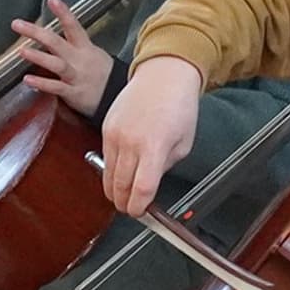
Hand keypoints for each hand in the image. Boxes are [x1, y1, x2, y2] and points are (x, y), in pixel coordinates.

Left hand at [12, 0, 114, 116]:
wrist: (121, 97)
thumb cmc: (105, 76)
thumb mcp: (96, 55)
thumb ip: (76, 46)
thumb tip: (55, 36)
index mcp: (85, 48)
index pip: (74, 27)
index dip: (64, 13)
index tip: (53, 0)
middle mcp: (80, 60)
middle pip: (57, 43)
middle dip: (37, 32)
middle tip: (18, 24)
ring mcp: (78, 76)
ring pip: (58, 64)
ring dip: (40, 57)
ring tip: (23, 51)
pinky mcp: (76, 93)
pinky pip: (57, 87)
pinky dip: (42, 84)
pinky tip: (28, 80)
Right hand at [99, 56, 200, 213]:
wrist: (162, 77)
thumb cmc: (179, 108)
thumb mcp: (184, 143)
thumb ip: (165, 166)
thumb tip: (150, 182)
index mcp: (154, 148)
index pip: (142, 188)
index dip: (139, 206)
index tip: (140, 212)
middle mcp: (130, 142)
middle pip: (120, 185)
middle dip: (123, 202)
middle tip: (129, 210)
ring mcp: (114, 135)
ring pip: (107, 173)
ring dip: (113, 189)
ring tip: (122, 198)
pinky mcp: (105, 128)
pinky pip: (105, 157)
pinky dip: (109, 170)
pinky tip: (118, 175)